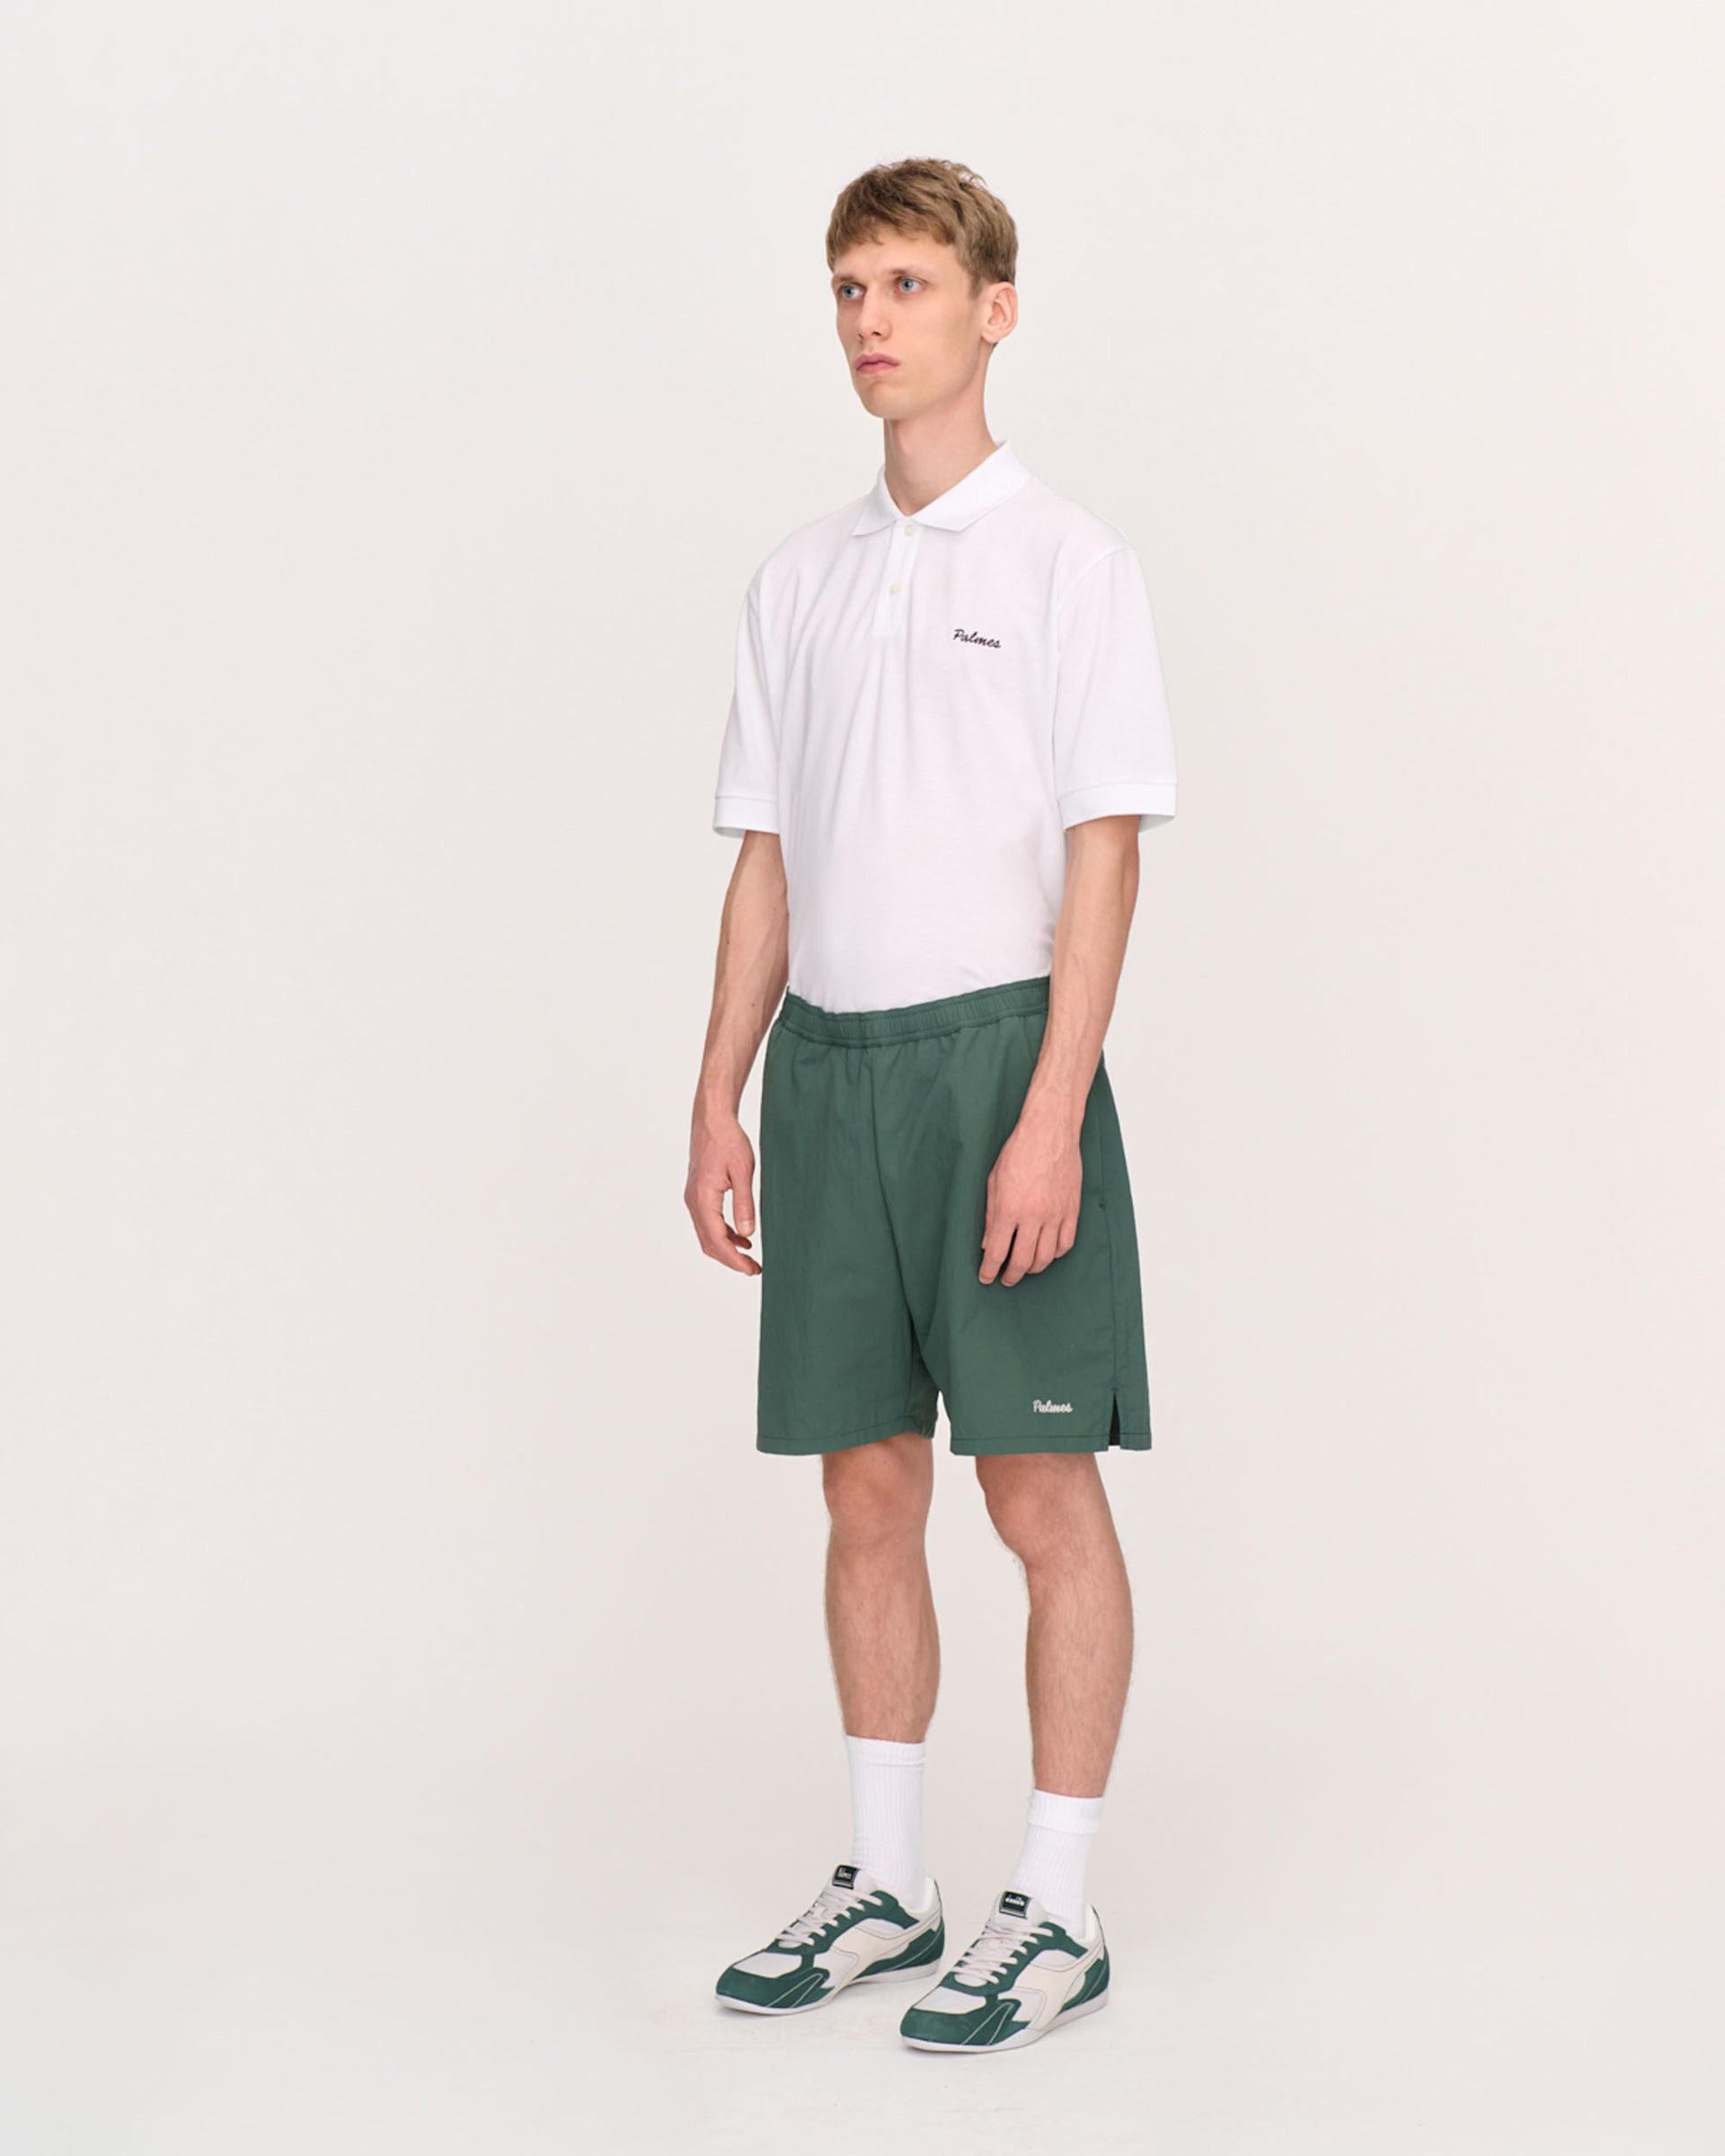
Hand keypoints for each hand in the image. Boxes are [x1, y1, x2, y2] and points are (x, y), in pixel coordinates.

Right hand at [685, 1110, 761, 1275]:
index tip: (752, 1270)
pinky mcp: (698, 1194)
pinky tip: (742, 1237)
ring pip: (707, 1235)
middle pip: (709, 1243)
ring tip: (750, 1258)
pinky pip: (708, 1222)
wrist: (712, 1119)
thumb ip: (745, 1204)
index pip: (717, 1240)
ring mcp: (693, 1198)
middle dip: (731, 1259)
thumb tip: (748, 1234)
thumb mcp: (744, 1172)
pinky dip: (723, 1234)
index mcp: (703, 1199)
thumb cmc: (728, 1140)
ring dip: (727, 1249)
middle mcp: (693, 1202)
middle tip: (754, 1269)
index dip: (735, 1260)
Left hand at [979, 1107, 1081, 1285]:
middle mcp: (1034, 1216)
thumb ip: (990, 1215)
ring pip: (1046, 1257)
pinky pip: (1066, 1243)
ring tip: (1025, 1268)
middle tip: (1005, 1278)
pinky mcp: (1072, 1210)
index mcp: (1010, 1209)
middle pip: (1022, 1261)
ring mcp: (1056, 1214)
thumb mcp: (993, 1182)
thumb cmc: (1019, 1151)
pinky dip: (1055, 1254)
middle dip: (1011, 1275)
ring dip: (1033, 1268)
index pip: (997, 1252)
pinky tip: (1047, 1253)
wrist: (1049, 1132)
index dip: (989, 1269)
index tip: (986, 1277)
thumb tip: (987, 1242)